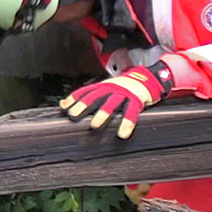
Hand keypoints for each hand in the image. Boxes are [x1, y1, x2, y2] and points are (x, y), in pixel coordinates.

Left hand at [59, 63, 173, 138]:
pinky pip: (131, 112)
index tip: (63, 106)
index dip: (74, 98)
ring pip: (111, 103)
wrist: (147, 78)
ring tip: (94, 125)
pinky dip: (127, 123)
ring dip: (102, 114)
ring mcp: (124, 93)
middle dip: (83, 106)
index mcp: (103, 86)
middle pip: (95, 96)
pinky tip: (122, 133)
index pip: (85, 91)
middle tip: (73, 115)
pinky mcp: (136, 100)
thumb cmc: (123, 87)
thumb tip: (65, 104)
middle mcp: (111, 88)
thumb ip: (91, 95)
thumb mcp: (107, 87)